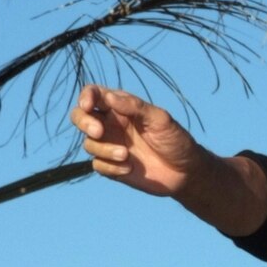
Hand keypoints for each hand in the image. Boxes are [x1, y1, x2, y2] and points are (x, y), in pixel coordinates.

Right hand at [70, 86, 199, 197]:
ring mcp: (111, 145)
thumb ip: (135, 107)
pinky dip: (110, 167)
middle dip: (83, 122)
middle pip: (80, 117)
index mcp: (121, 108)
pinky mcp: (112, 166)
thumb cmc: (176, 140)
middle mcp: (112, 125)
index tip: (88, 105)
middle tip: (98, 132)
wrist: (186, 172)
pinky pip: (98, 165)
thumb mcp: (160, 119)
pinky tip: (129, 168)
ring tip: (126, 154)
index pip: (94, 95)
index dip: (86, 97)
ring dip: (104, 149)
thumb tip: (109, 96)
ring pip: (89, 143)